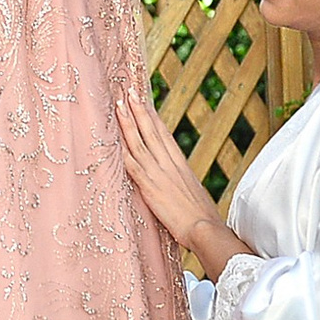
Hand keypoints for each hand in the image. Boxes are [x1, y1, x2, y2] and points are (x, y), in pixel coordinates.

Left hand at [114, 88, 221, 250]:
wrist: (205, 229)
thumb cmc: (200, 217)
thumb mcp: (192, 192)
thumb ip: (179, 181)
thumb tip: (173, 178)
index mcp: (180, 164)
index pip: (163, 133)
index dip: (152, 116)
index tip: (143, 100)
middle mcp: (169, 164)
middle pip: (151, 131)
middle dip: (139, 109)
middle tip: (129, 90)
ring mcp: (159, 174)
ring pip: (140, 142)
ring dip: (128, 123)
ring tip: (119, 105)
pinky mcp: (151, 188)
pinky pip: (134, 167)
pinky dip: (124, 152)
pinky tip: (114, 142)